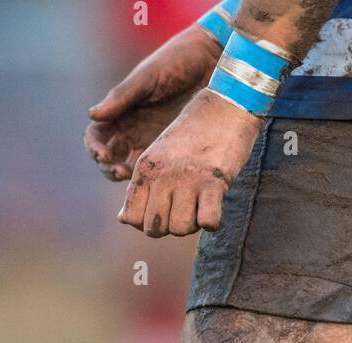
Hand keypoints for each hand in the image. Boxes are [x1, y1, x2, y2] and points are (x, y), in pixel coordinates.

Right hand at [84, 25, 221, 181]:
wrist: (213, 60)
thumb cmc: (177, 61)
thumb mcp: (148, 76)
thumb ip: (121, 96)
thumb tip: (92, 115)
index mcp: (119, 111)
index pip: (96, 136)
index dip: (94, 148)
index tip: (104, 155)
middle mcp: (131, 129)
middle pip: (108, 158)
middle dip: (108, 168)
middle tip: (119, 172)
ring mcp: (151, 140)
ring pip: (129, 167)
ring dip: (126, 178)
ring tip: (133, 179)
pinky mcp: (172, 148)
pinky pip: (157, 168)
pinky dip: (151, 178)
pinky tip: (157, 180)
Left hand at [117, 90, 260, 236]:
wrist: (227, 104)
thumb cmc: (193, 135)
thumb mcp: (157, 155)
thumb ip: (140, 187)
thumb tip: (123, 219)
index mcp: (144, 168)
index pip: (131, 218)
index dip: (146, 223)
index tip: (161, 212)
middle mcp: (162, 175)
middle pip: (154, 229)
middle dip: (169, 227)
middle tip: (183, 210)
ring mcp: (188, 179)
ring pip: (178, 229)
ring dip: (191, 225)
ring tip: (199, 207)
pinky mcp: (215, 182)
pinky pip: (207, 222)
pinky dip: (212, 222)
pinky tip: (214, 209)